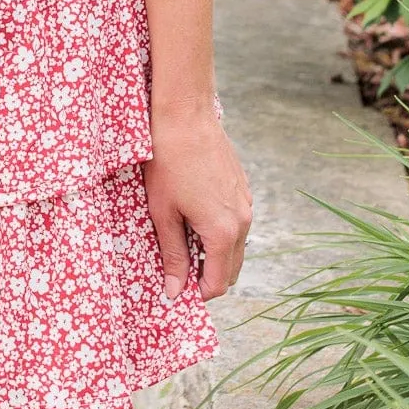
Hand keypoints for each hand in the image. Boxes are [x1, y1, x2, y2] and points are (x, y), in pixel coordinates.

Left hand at [143, 111, 251, 301]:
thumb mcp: (163, 212)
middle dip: (207, 276)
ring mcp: (245, 203)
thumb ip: (173, 255)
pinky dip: (220, 231)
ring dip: (214, 253)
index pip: (217, 283)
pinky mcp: (242, 188)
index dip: (197, 293)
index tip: (176, 288)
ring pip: (235, 246)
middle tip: (177, 269)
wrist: (186, 115)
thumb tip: (175, 291)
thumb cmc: (168, 162)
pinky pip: (236, 223)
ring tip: (183, 239)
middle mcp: (242, 221)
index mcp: (223, 232)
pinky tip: (194, 215)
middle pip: (230, 269)